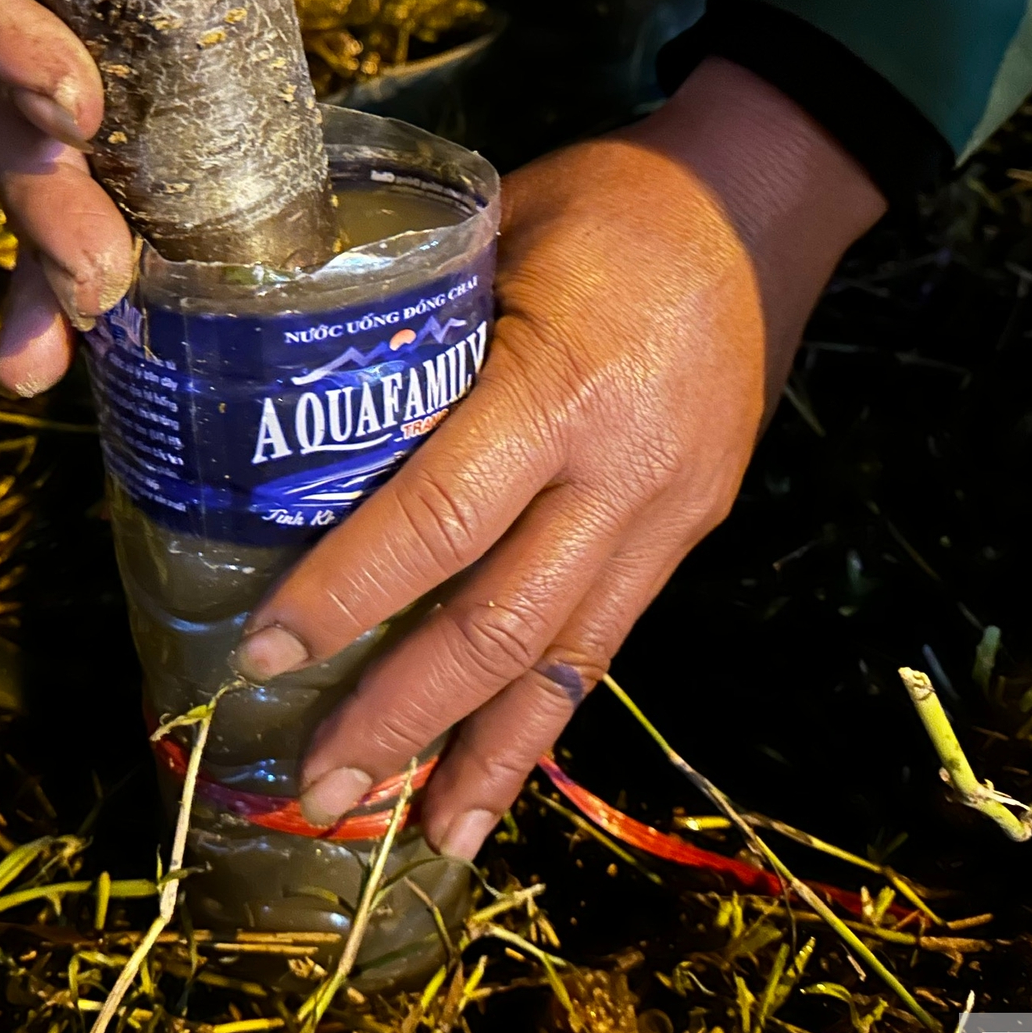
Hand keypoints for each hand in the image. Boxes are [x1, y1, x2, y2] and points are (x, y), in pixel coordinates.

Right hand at [0, 0, 379, 395]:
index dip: (0, 35)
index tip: (75, 100)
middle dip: (39, 197)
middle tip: (99, 268)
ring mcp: (64, 68)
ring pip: (28, 175)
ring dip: (45, 262)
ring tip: (83, 331)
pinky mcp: (117, 129)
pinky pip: (76, 210)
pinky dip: (55, 294)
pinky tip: (48, 367)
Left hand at [232, 57, 887, 858]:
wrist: (765, 201)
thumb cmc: (614, 200)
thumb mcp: (497, 230)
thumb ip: (411, 322)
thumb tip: (291, 393)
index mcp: (567, 387)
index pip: (440, 518)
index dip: (348, 595)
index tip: (267, 657)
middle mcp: (626, 474)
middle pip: (501, 624)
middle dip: (403, 717)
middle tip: (316, 789)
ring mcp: (670, 515)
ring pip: (566, 660)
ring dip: (483, 753)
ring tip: (416, 833)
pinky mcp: (690, 531)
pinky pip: (606, 641)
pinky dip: (546, 715)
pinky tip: (500, 773)